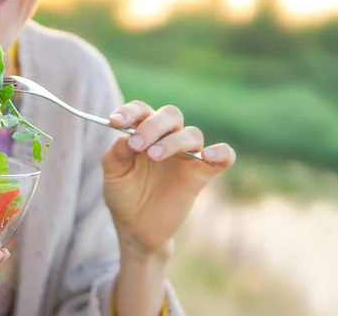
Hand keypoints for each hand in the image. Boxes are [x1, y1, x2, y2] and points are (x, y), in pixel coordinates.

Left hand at [102, 101, 235, 256]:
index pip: (141, 110)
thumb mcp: (113, 174)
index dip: (129, 112)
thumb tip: (125, 135)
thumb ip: (116, 153)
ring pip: (192, 134)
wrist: (136, 228)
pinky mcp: (202, 174)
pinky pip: (224, 156)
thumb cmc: (124, 195)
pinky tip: (207, 156)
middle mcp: (167, 138)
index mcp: (143, 132)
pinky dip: (221, 152)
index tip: (114, 123)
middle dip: (153, 126)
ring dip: (174, 141)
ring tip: (153, 156)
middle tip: (137, 145)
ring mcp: (186, 155)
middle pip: (170, 115)